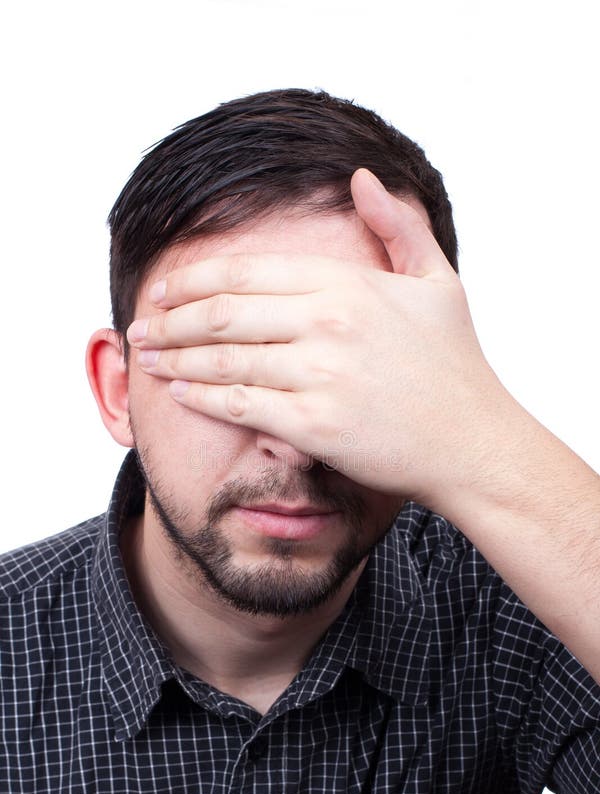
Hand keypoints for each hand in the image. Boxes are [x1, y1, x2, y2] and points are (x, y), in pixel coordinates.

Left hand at [126, 169, 509, 508]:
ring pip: (223, 360)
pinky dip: (201, 398)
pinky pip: (240, 406)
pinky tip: (178, 393)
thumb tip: (363, 177)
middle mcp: (328, 323)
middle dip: (171, 320)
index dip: (193, 281)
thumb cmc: (455, 366)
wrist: (472, 442)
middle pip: (223, 314)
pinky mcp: (315, 426)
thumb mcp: (438, 281)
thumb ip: (398, 225)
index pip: (246, 273)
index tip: (164, 290)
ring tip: (147, 357)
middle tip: (140, 326)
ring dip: (175, 358)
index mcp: (347, 284)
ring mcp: (320, 375)